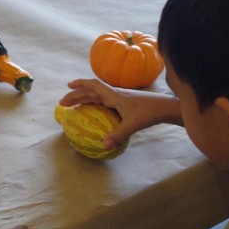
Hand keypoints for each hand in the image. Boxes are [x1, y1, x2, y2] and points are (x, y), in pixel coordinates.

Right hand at [58, 79, 181, 147]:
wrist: (166, 108)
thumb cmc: (150, 113)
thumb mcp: (133, 124)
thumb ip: (118, 134)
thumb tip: (104, 145)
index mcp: (114, 95)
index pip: (93, 85)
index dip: (80, 84)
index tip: (68, 86)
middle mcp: (115, 95)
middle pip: (91, 91)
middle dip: (76, 95)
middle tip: (63, 103)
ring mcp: (120, 99)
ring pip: (97, 97)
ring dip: (84, 99)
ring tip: (73, 107)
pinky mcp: (125, 104)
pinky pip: (104, 103)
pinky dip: (94, 105)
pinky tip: (93, 113)